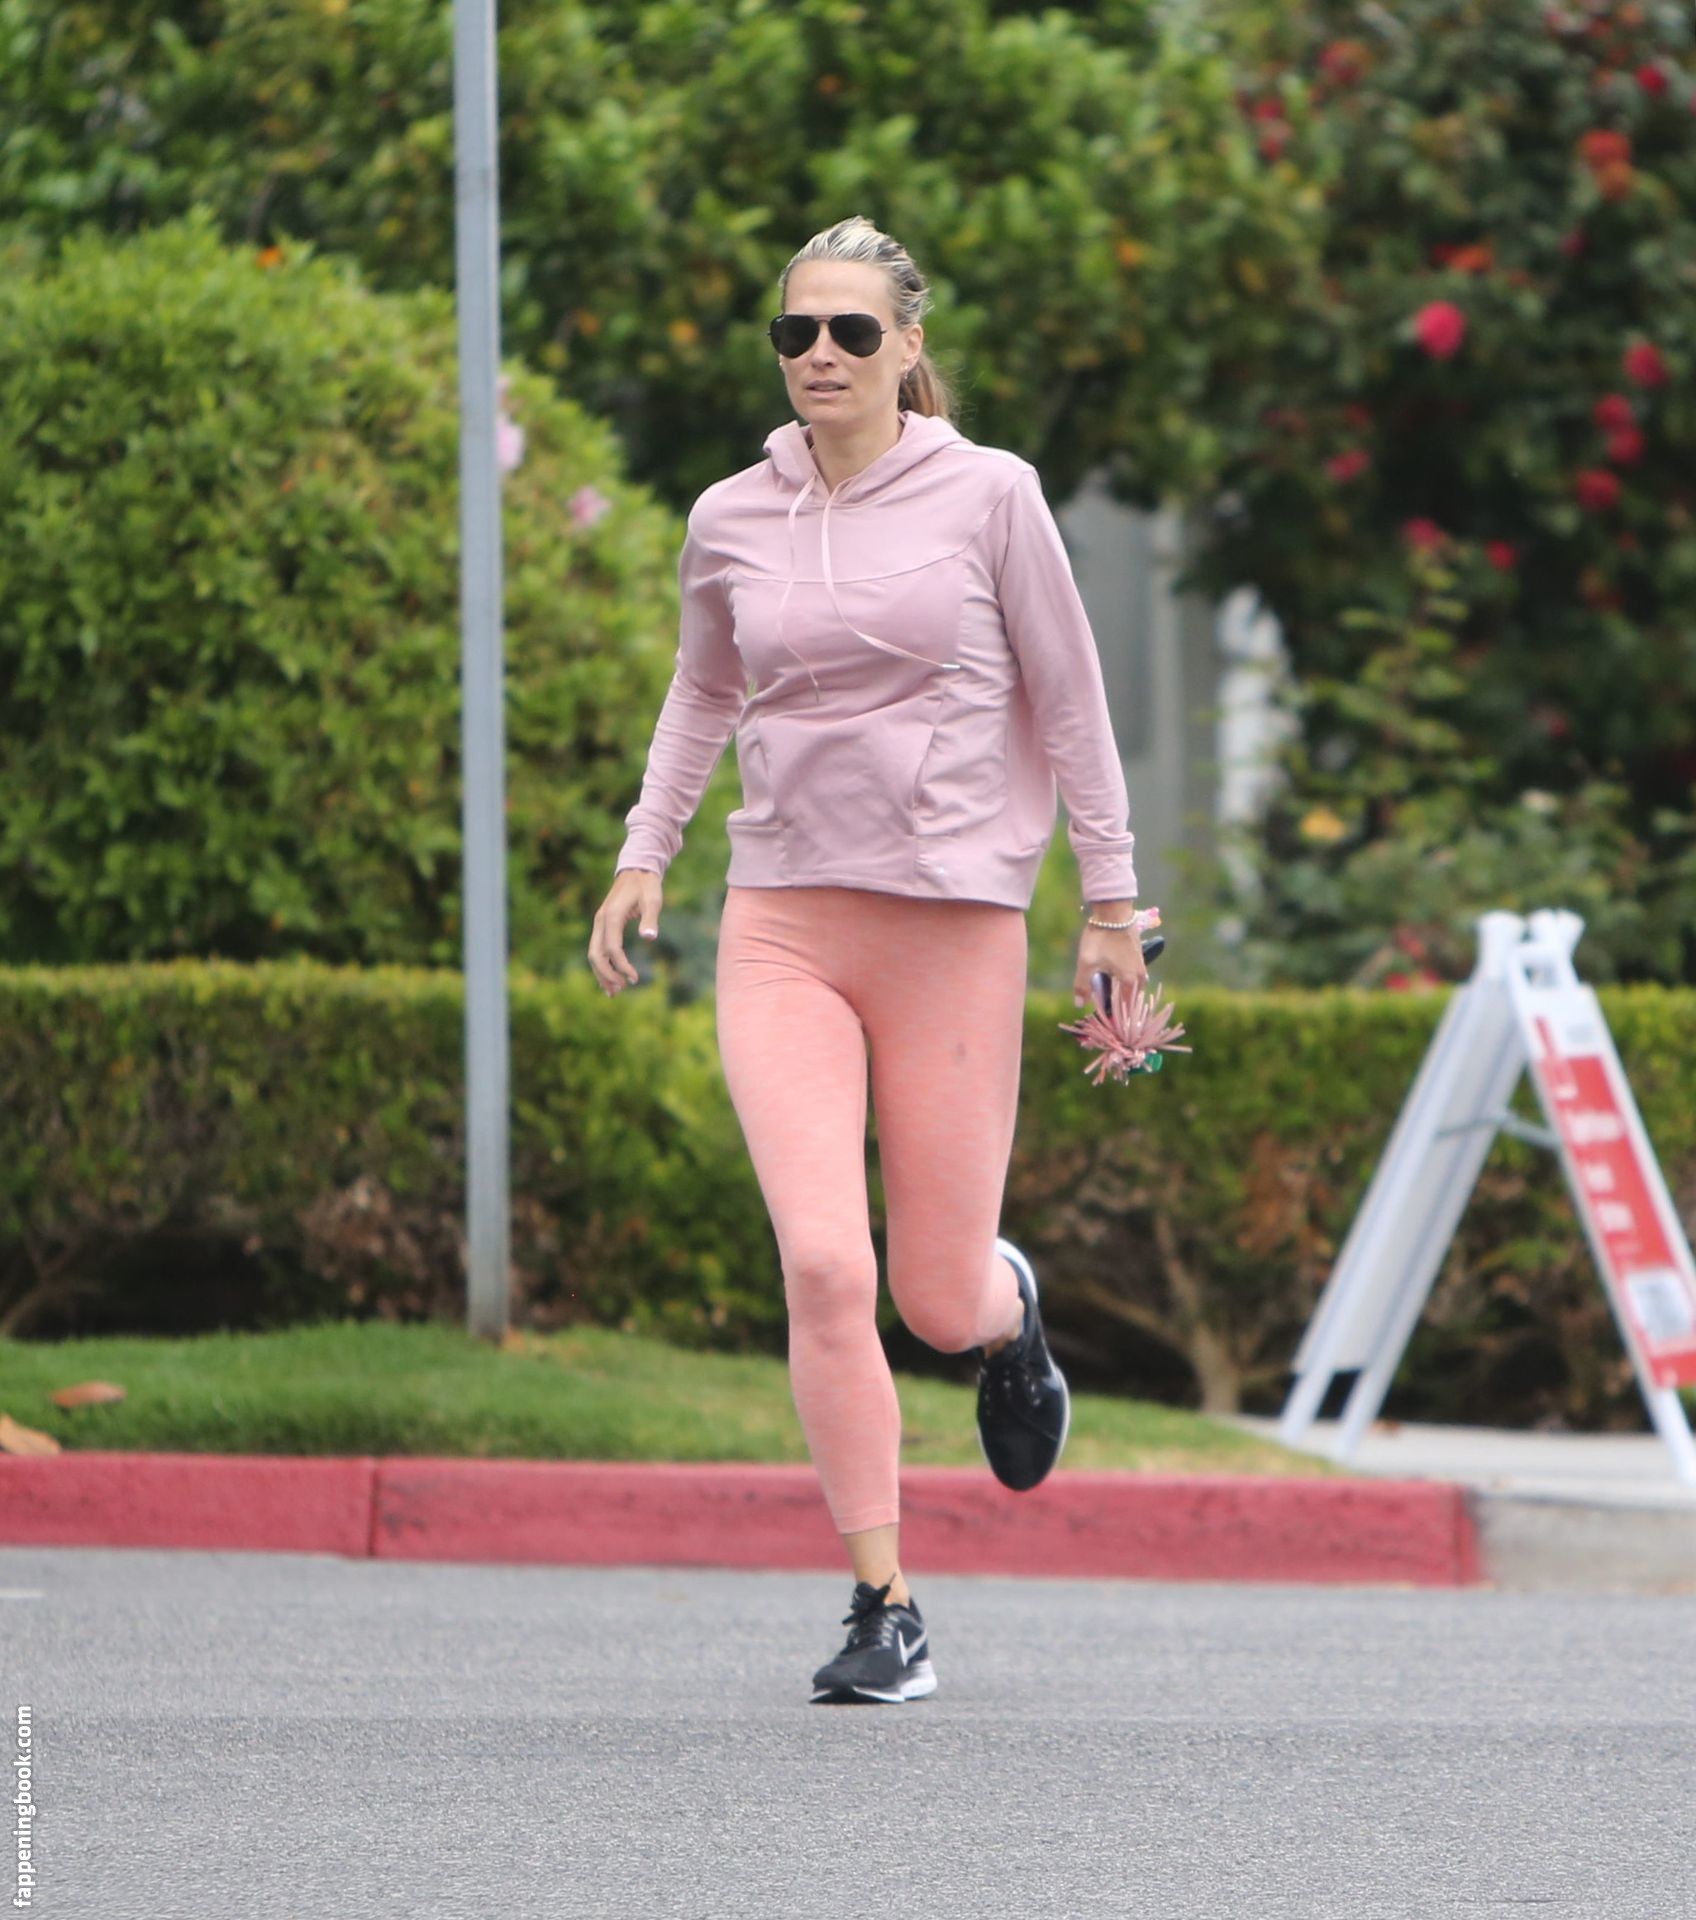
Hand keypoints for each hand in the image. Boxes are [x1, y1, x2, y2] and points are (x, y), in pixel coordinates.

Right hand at [589, 868, 661, 995]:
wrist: (637, 870)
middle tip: (620, 990)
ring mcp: (600, 922)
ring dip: (602, 973)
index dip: (622, 966)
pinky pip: (598, 948)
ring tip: (613, 992)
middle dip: (606, 974)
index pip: (612, 948)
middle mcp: (601, 920)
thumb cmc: (647, 885)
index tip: (635, 979)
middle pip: (596, 954)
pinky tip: (610, 978)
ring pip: (594, 953)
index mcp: (612, 916)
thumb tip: (649, 937)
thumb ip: (650, 919)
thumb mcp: (653, 899)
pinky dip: (602, 964)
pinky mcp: (603, 925)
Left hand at [1074, 908, 1148, 1016]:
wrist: (1114, 912)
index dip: (1114, 1015)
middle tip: (1106, 1010)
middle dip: (1120, 1006)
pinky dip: (1125, 981)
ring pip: (1133, 986)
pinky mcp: (1138, 955)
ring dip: (1123, 993)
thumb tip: (1079, 1004)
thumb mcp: (1086, 963)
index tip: (1105, 1021)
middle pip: (1131, 998)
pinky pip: (1133, 976)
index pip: (1125, 1007)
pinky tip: (1113, 977)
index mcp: (1129, 981)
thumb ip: (1082, 985)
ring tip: (1109, 996)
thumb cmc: (1100, 938)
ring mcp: (1141, 965)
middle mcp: (1140, 975)